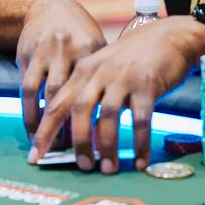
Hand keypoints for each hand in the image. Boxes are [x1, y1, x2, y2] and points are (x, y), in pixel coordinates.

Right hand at [16, 0, 106, 138]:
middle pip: (68, 94)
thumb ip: (104, 74)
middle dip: (72, 127)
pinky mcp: (25, 57)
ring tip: (52, 149)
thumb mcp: (96, 46)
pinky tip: (34, 131)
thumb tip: (117, 112)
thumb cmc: (78, 33)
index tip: (103, 145)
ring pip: (44, 94)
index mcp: (89, 48)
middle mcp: (66, 50)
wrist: (45, 8)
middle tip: (79, 156)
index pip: (95, 87)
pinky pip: (26, 90)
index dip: (98, 117)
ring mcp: (43, 54)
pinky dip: (30, 113)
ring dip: (46, 125)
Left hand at [27, 17, 204, 173]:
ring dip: (107, 146)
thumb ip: (88, 96)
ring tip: (108, 168)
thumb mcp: (102, 70)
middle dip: (78, 142)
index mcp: (83, 71)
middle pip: (79, 110)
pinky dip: (139, 143)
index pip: (57, 105)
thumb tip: (78, 137)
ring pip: (108, 117)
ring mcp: (123, 78)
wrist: (168, 36)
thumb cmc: (132, 60)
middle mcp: (99, 73)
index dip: (45, 132)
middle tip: (83, 166)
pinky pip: (141, 120)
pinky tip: (140, 161)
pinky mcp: (147, 85)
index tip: (36, 157)